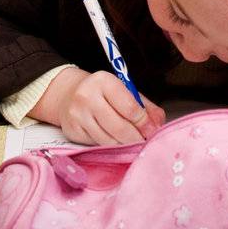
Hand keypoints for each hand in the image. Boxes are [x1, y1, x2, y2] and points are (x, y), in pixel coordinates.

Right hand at [36, 68, 164, 145]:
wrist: (69, 95)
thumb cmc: (102, 93)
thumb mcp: (124, 91)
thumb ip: (145, 106)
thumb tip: (158, 125)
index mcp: (104, 81)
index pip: (129, 107)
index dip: (144, 123)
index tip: (152, 131)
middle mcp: (88, 97)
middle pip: (119, 127)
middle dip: (136, 139)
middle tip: (145, 143)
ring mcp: (77, 115)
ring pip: (107, 140)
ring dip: (124, 146)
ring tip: (132, 144)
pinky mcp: (72, 130)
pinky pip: (96, 144)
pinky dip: (109, 147)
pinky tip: (115, 142)